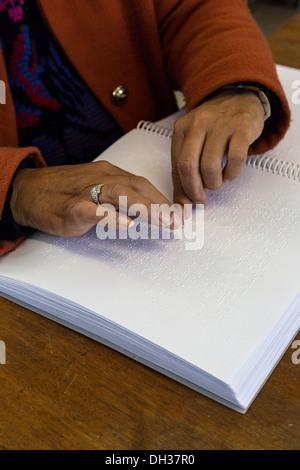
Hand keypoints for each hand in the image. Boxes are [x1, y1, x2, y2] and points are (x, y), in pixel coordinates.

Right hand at [11, 161, 171, 236]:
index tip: (178, 213)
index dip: (162, 198)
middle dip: (161, 204)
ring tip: (164, 221)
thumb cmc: (64, 193)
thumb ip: (118, 199)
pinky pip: (93, 210)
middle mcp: (100, 178)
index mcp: (108, 173)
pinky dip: (111, 216)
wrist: (28, 192)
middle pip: (136, 186)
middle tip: (178, 221)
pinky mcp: (71, 207)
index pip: (142, 183)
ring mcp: (86, 192)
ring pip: (120, 194)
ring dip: (146, 208)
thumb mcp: (95, 190)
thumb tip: (144, 214)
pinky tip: (127, 224)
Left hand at [171, 89, 264, 204]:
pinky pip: (235, 158)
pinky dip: (232, 173)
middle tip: (201, 198)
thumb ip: (186, 168)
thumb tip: (182, 202)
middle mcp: (198, 124)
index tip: (188, 202)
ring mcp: (221, 124)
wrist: (239, 97)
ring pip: (210, 165)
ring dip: (214, 183)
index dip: (182, 189)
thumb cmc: (214, 125)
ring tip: (218, 182)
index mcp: (182, 128)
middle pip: (189, 166)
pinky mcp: (242, 127)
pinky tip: (230, 173)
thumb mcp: (194, 140)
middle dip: (194, 189)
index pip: (176, 165)